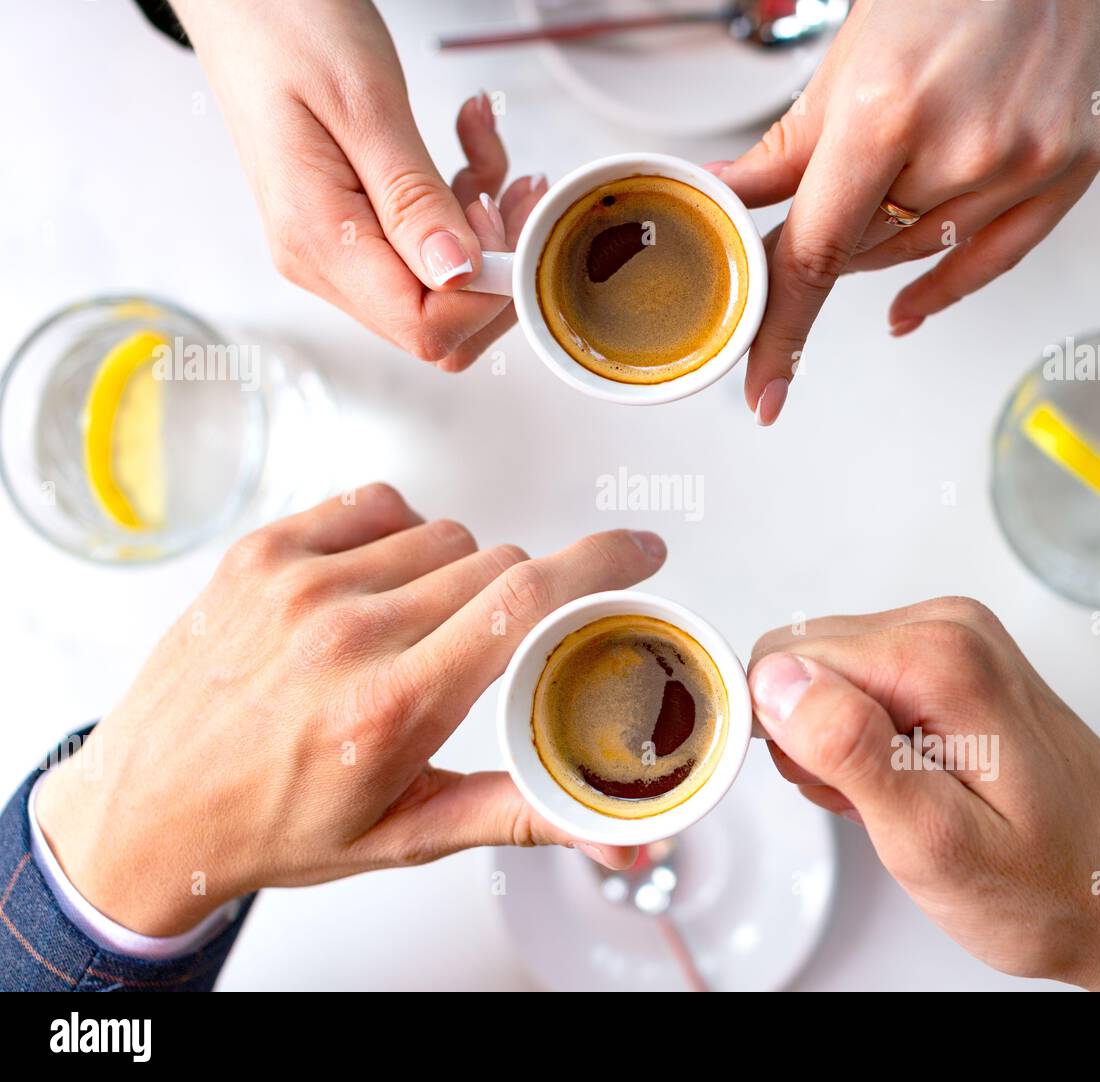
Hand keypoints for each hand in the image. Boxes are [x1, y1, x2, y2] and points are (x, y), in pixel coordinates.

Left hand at [36, 484, 666, 934]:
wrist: (148, 808)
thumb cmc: (274, 824)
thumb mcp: (404, 837)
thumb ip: (518, 813)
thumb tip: (610, 827)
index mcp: (390, 708)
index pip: (526, 601)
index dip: (601, 563)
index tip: (639, 552)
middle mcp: (344, 634)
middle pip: (497, 563)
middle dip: (517, 600)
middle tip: (481, 650)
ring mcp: (297, 582)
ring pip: (443, 533)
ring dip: (454, 572)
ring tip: (414, 629)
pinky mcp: (263, 551)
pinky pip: (377, 504)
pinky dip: (396, 536)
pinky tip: (374, 587)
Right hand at [173, 0, 544, 369]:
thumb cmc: (284, 25)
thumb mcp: (362, 102)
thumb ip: (413, 198)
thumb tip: (459, 274)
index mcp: (319, 242)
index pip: (424, 327)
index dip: (484, 292)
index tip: (504, 219)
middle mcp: (325, 261)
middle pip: (440, 325)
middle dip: (497, 269)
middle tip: (515, 193)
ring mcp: (340, 246)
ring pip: (445, 285)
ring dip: (489, 227)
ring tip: (492, 148)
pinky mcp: (357, 224)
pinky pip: (432, 242)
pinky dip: (466, 197)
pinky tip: (471, 139)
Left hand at [714, 0, 1099, 423]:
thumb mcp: (845, 60)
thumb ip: (784, 149)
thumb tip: (724, 200)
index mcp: (886, 112)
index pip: (815, 255)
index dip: (781, 331)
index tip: (763, 391)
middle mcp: (964, 147)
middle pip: (865, 253)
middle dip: (831, 239)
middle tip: (823, 203)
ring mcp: (1027, 162)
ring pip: (920, 255)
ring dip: (881, 244)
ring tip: (885, 184)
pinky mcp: (1075, 166)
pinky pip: (993, 260)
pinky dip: (943, 288)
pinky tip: (906, 310)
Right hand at [747, 598, 1099, 990]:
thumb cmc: (1050, 887)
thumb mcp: (934, 840)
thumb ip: (849, 750)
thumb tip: (776, 680)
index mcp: (938, 657)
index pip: (783, 661)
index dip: (786, 738)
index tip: (834, 793)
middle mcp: (947, 626)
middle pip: (802, 659)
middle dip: (812, 740)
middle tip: (874, 805)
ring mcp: (955, 637)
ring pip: (827, 672)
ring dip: (839, 744)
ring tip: (901, 799)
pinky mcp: (956, 659)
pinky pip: (864, 681)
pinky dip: (868, 738)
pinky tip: (913, 780)